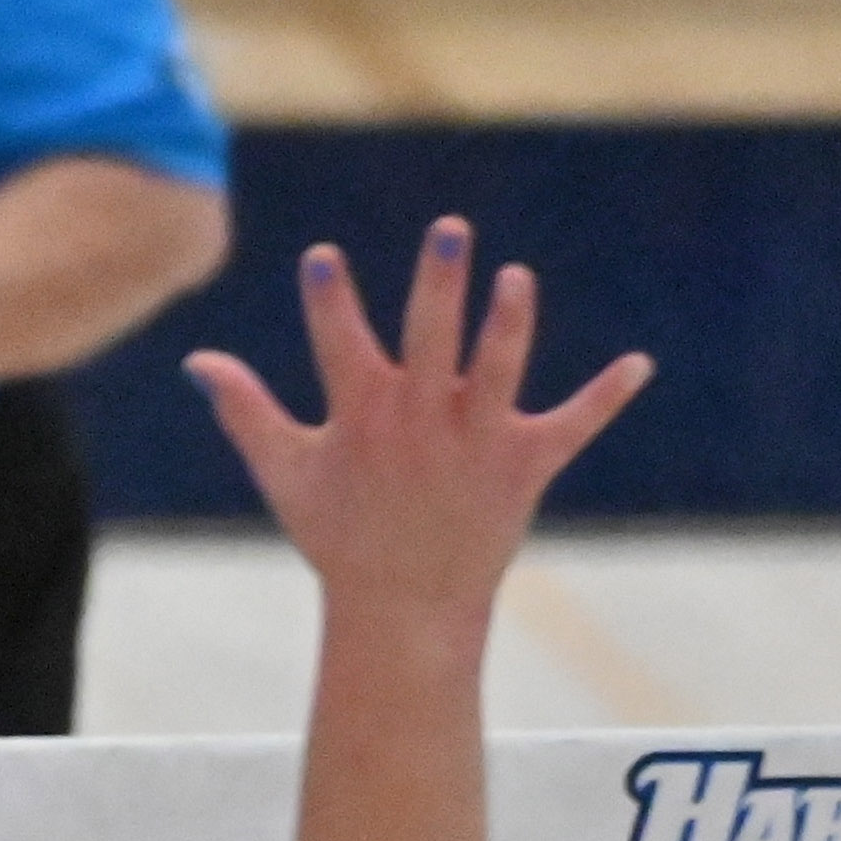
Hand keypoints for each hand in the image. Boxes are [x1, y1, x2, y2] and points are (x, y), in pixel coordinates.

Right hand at [184, 223, 646, 626]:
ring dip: (510, 325)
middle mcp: (422, 424)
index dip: (331, 301)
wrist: (405, 611)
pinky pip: (572, 427)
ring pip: (497, 373)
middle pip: (431, 340)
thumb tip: (198, 361)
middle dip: (440, 285)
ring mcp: (476, 445)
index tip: (325, 258)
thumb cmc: (339, 537)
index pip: (340, 343)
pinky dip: (607, 397)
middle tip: (451, 230)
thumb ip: (246, 411)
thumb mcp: (285, 473)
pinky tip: (641, 365)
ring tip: (518, 277)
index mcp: (362, 417)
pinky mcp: (523, 468)